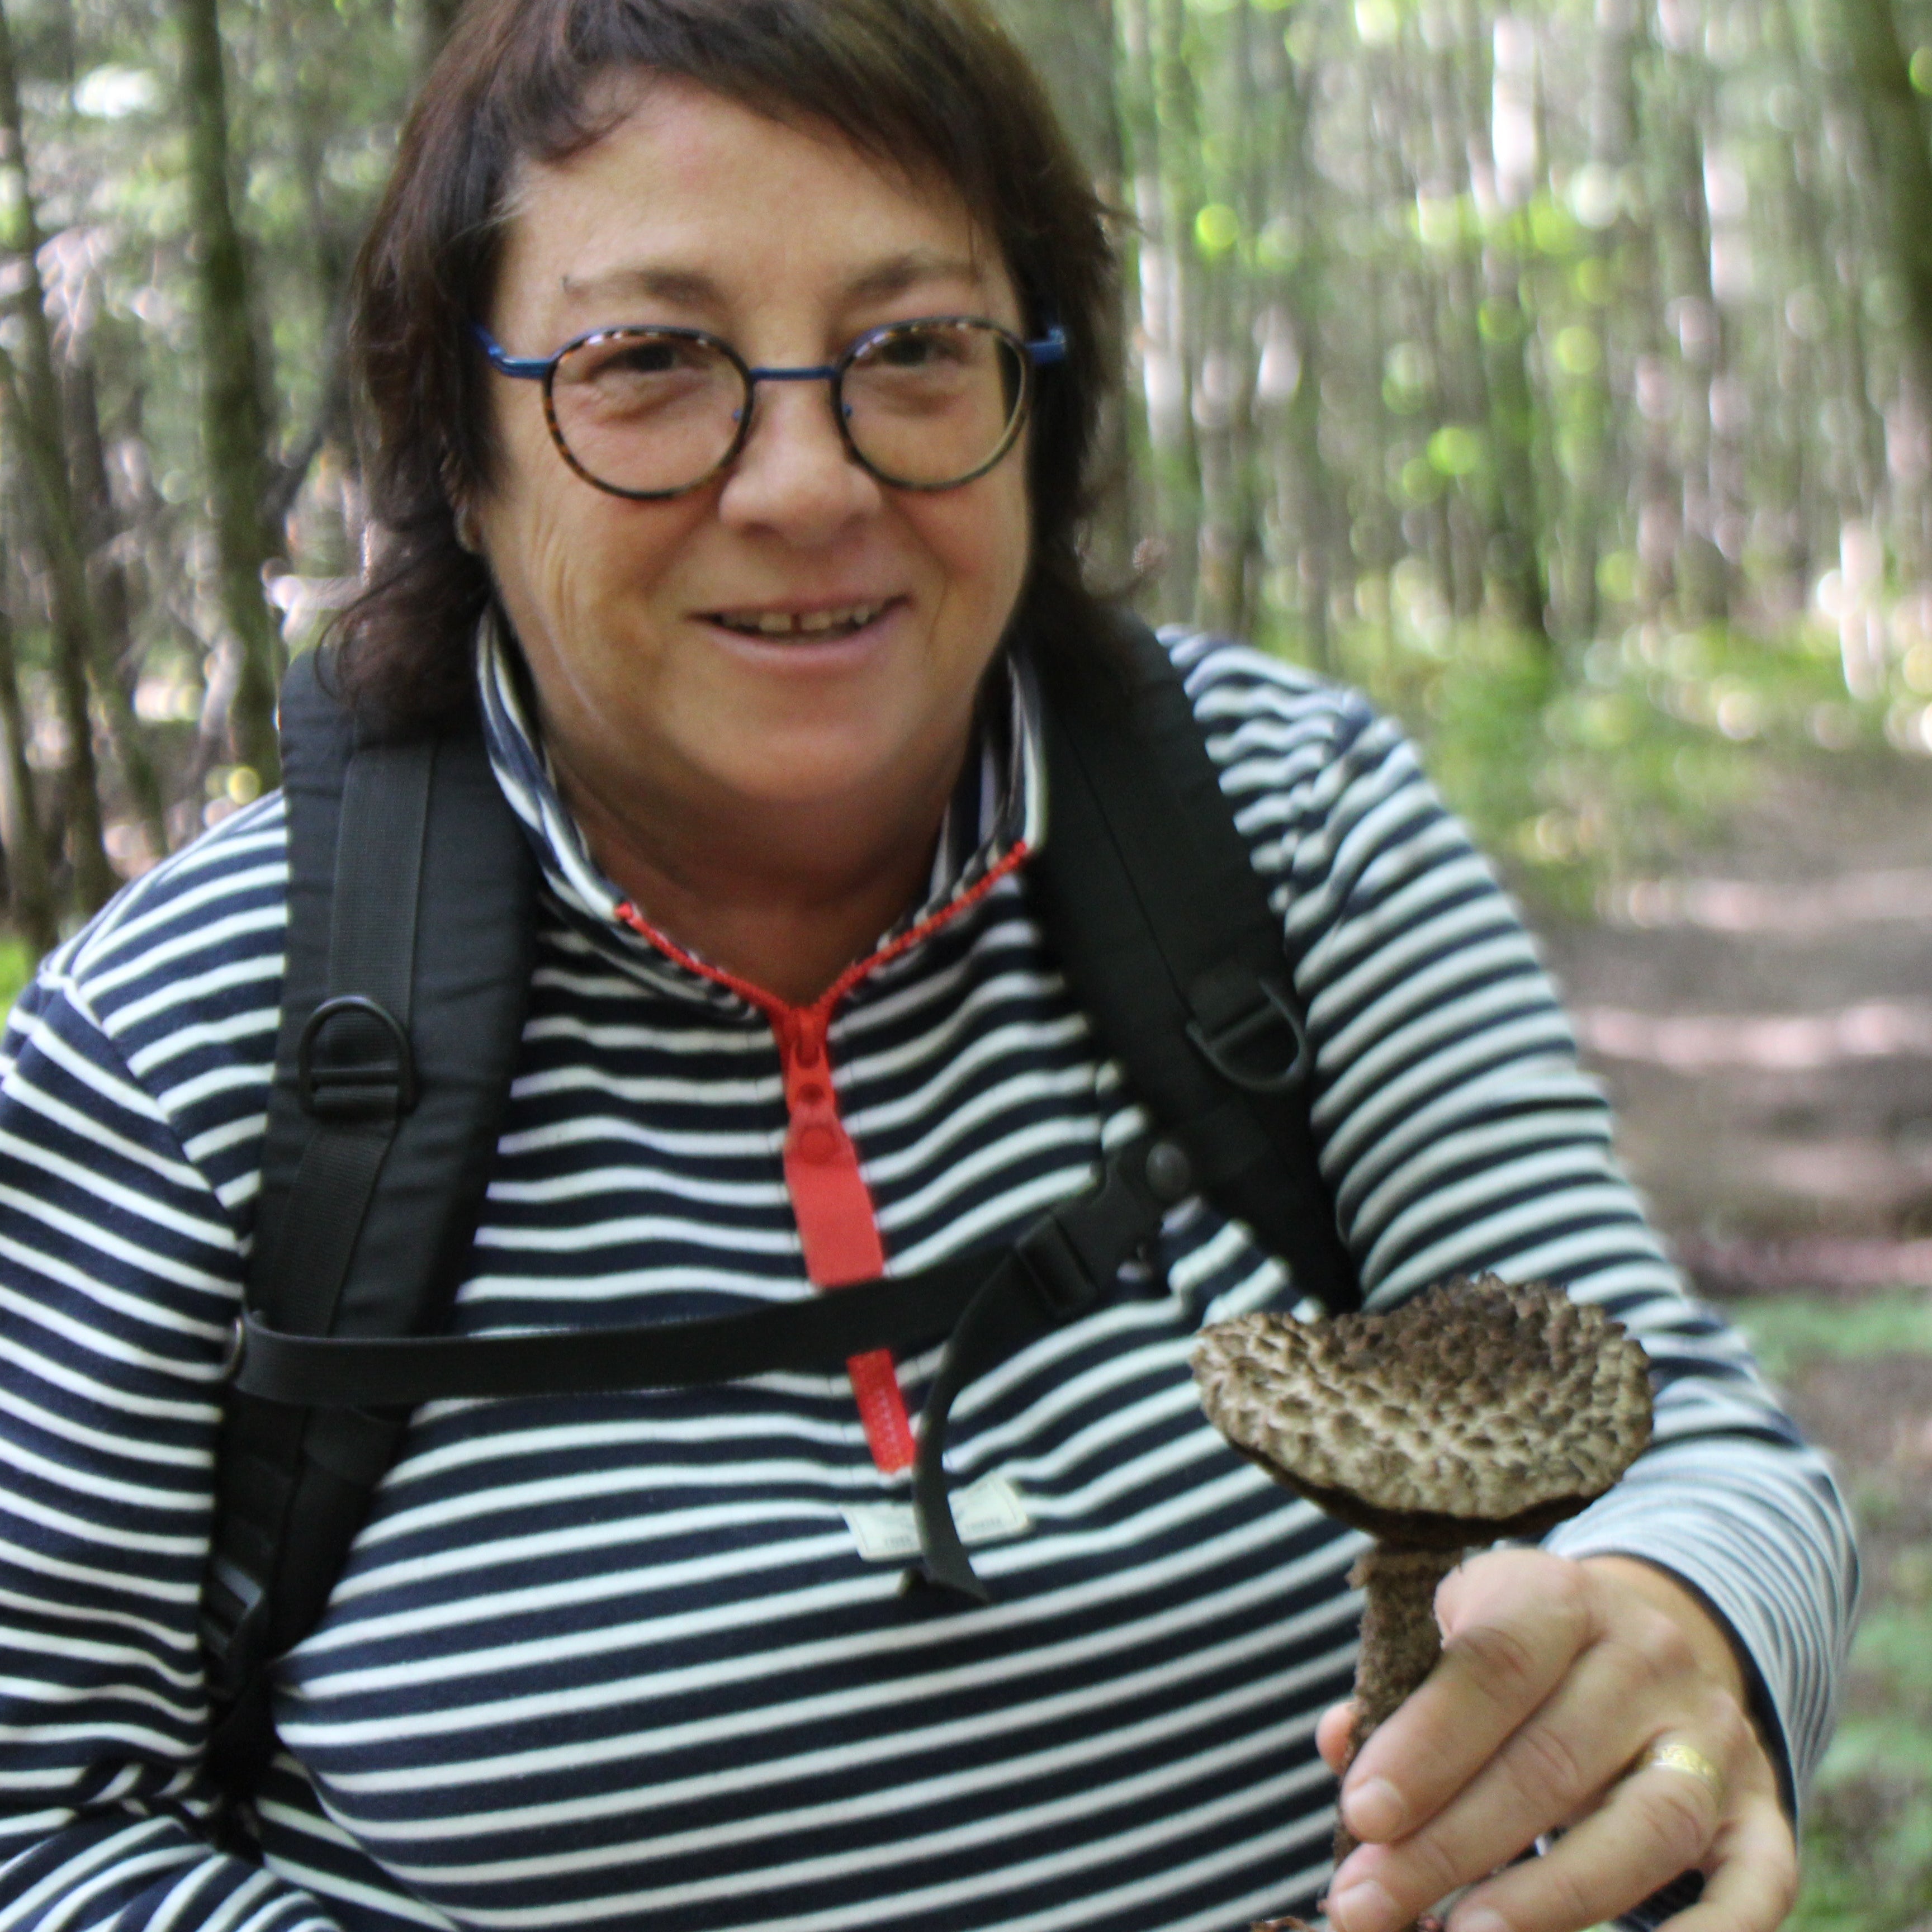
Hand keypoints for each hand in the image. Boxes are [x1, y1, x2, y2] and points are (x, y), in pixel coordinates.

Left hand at [1316, 1549, 1795, 1931]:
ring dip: (1547, 1898)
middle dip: (1448, 1848)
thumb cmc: (1518, 1655)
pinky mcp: (1762, 1813)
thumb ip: (1399, 1689)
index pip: (1492, 1666)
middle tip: (1366, 1905)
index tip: (1360, 1815)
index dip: (1423, 1744)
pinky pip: (1755, 1888)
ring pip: (1646, 1826)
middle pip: (1550, 1761)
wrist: (1653, 1636)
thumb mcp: (1454, 1632)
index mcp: (1560, 1597)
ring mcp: (1714, 1740)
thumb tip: (1339, 1744)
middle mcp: (1649, 1659)